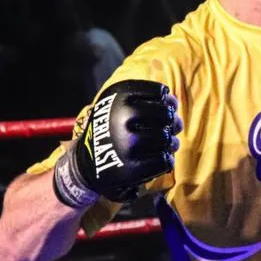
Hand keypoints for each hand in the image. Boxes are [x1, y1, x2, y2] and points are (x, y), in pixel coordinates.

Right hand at [53, 80, 181, 208]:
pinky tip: (162, 159)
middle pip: (165, 114)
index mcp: (118, 97)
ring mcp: (127, 143)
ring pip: (166, 138)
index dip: (165, 100)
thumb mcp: (118, 105)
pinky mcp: (131, 168)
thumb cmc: (111, 130)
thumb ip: (148, 100)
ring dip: (172, 142)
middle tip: (169, 127)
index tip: (162, 107)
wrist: (87, 164)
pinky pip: (164, 161)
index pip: (157, 92)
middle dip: (172, 121)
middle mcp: (122, 118)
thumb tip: (174, 101)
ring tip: (167, 144)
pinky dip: (167, 160)